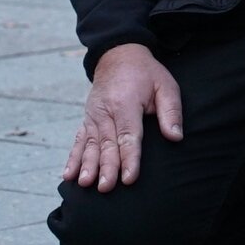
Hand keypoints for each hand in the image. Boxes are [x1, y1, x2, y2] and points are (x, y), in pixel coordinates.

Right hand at [62, 43, 182, 192]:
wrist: (118, 56)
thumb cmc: (146, 74)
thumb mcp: (165, 85)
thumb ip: (171, 111)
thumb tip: (176, 137)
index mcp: (126, 103)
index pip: (128, 135)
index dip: (129, 158)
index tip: (129, 178)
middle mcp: (105, 111)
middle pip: (106, 144)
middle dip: (106, 167)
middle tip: (106, 188)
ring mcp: (93, 116)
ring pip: (90, 144)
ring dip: (86, 165)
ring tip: (84, 184)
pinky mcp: (87, 119)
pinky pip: (79, 141)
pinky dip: (73, 158)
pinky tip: (68, 175)